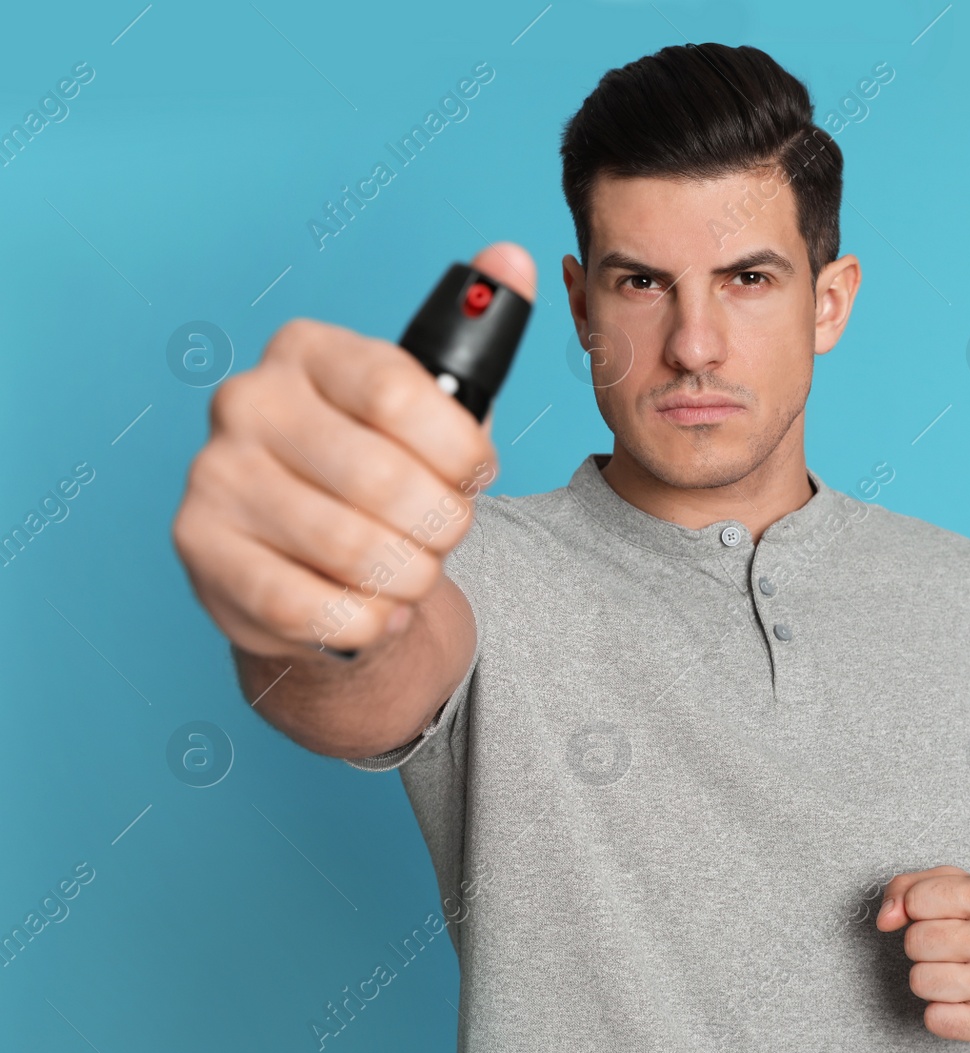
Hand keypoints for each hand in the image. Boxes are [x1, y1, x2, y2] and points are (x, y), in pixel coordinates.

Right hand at [172, 242, 535, 659]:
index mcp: (307, 350)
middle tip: (442, 534)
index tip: (475, 474)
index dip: (459, 452)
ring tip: (409, 571)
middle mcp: (247, 400)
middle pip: (385, 481)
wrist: (311, 564)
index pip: (398, 393)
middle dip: (441, 525)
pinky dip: (366, 622)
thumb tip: (513, 257)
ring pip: (354, 551)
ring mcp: (213, 474)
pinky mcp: (200, 551)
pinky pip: (312, 608)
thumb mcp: (437, 406)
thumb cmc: (384, 474)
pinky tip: (372, 608)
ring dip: (409, 577)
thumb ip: (480, 335)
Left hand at [876, 865, 969, 1047]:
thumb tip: (884, 919)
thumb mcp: (958, 888)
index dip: (920, 911)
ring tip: (960, 974)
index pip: (916, 899)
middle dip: (925, 947)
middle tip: (955, 949)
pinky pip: (934, 1019)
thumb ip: (908, 887)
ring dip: (931, 980)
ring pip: (920, 981)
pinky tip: (966, 1001)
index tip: (945, 917)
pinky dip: (942, 1013)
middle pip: (915, 942)